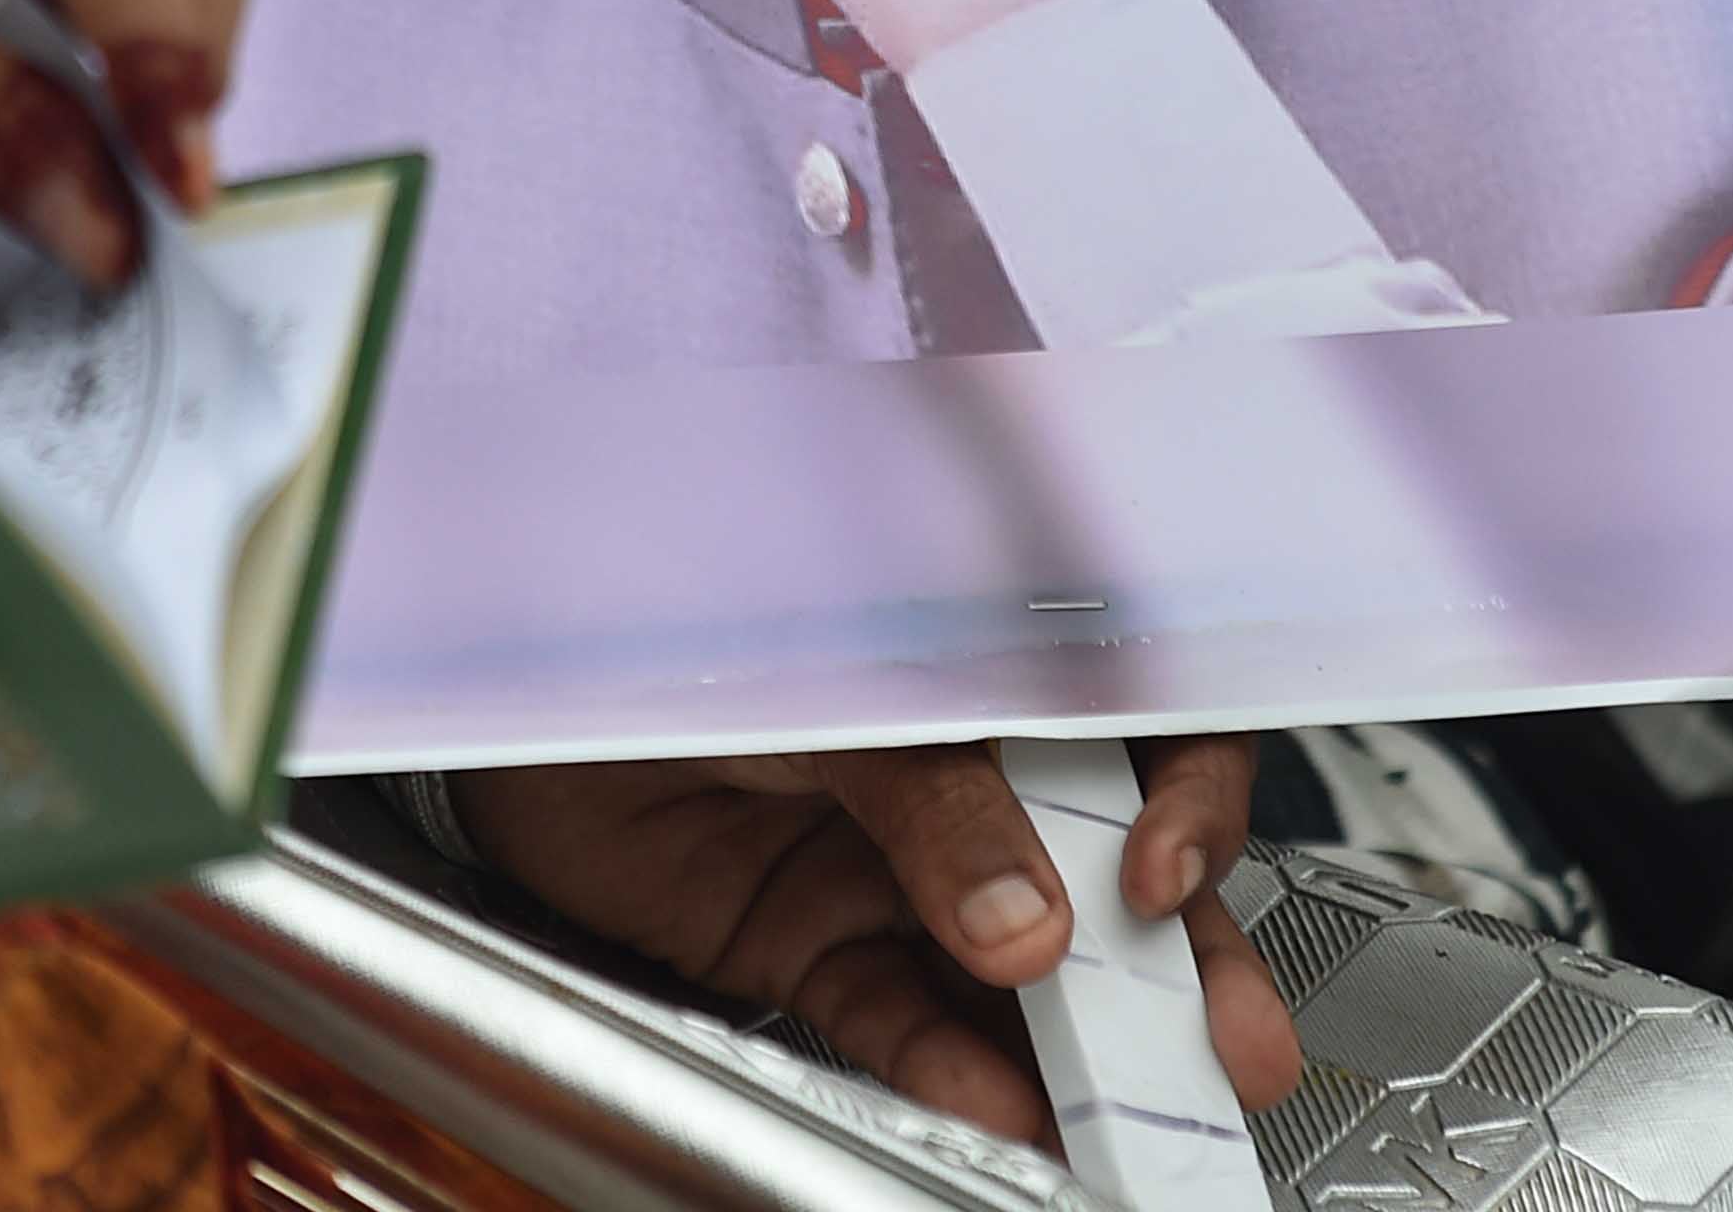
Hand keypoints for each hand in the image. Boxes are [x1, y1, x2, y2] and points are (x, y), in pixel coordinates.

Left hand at [454, 734, 1300, 1144]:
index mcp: (990, 661)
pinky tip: (992, 1104)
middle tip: (1228, 1049)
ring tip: (1111, 1114)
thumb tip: (1028, 915)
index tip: (1165, 877)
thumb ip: (930, 795)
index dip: (1186, 803)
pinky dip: (953, 1072)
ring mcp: (898, 866)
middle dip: (1182, 969)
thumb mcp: (823, 684)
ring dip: (1079, 1048)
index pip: (1139, 725)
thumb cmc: (664, 620)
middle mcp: (964, 769)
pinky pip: (907, 1022)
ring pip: (1025, 971)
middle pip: (1111, 875)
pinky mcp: (818, 945)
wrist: (504, 685)